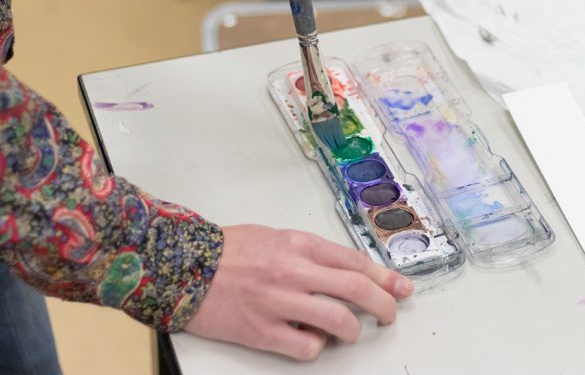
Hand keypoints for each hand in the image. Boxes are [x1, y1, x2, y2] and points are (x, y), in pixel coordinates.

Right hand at [184, 225, 413, 360]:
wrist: (183, 266)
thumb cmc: (231, 251)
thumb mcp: (278, 238)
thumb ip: (313, 253)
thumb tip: (349, 272)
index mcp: (299, 244)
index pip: (355, 261)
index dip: (385, 277)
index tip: (401, 288)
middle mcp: (293, 270)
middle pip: (355, 289)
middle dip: (383, 304)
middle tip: (390, 314)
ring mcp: (278, 301)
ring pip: (338, 320)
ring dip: (353, 330)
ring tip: (350, 331)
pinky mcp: (261, 331)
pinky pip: (306, 347)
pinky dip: (317, 347)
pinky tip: (311, 341)